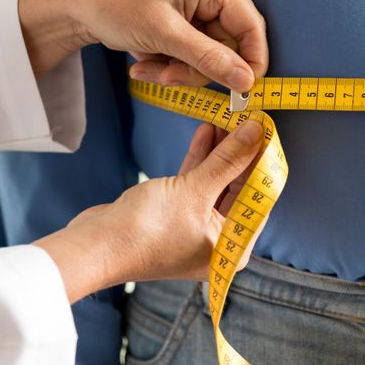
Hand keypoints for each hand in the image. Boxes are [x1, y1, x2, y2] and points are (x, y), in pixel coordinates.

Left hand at [17, 0, 267, 90]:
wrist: (74, 3)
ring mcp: (195, 8)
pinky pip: (189, 54)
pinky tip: (142, 62)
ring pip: (206, 55)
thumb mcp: (165, 35)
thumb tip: (247, 81)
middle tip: (168, 78)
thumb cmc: (116, 6)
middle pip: (228, 46)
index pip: (251, 26)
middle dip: (197, 69)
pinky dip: (168, 64)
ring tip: (146, 69)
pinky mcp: (180, 23)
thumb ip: (209, 59)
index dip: (251, 61)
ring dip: (179, 70)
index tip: (241, 91)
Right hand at [35, 120, 263, 302]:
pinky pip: (195, 183)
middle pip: (238, 188)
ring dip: (220, 151)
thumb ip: (228, 160)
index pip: (259, 198)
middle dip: (241, 152)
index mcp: (233, 247)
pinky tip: (206, 132)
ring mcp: (195, 227)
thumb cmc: (147, 231)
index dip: (263, 161)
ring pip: (216, 182)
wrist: (96, 244)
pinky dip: (200, 159)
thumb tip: (257, 131)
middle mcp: (218, 240)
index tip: (268, 130)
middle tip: (248, 118)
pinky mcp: (175, 213)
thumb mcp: (195, 190)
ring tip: (228, 118)